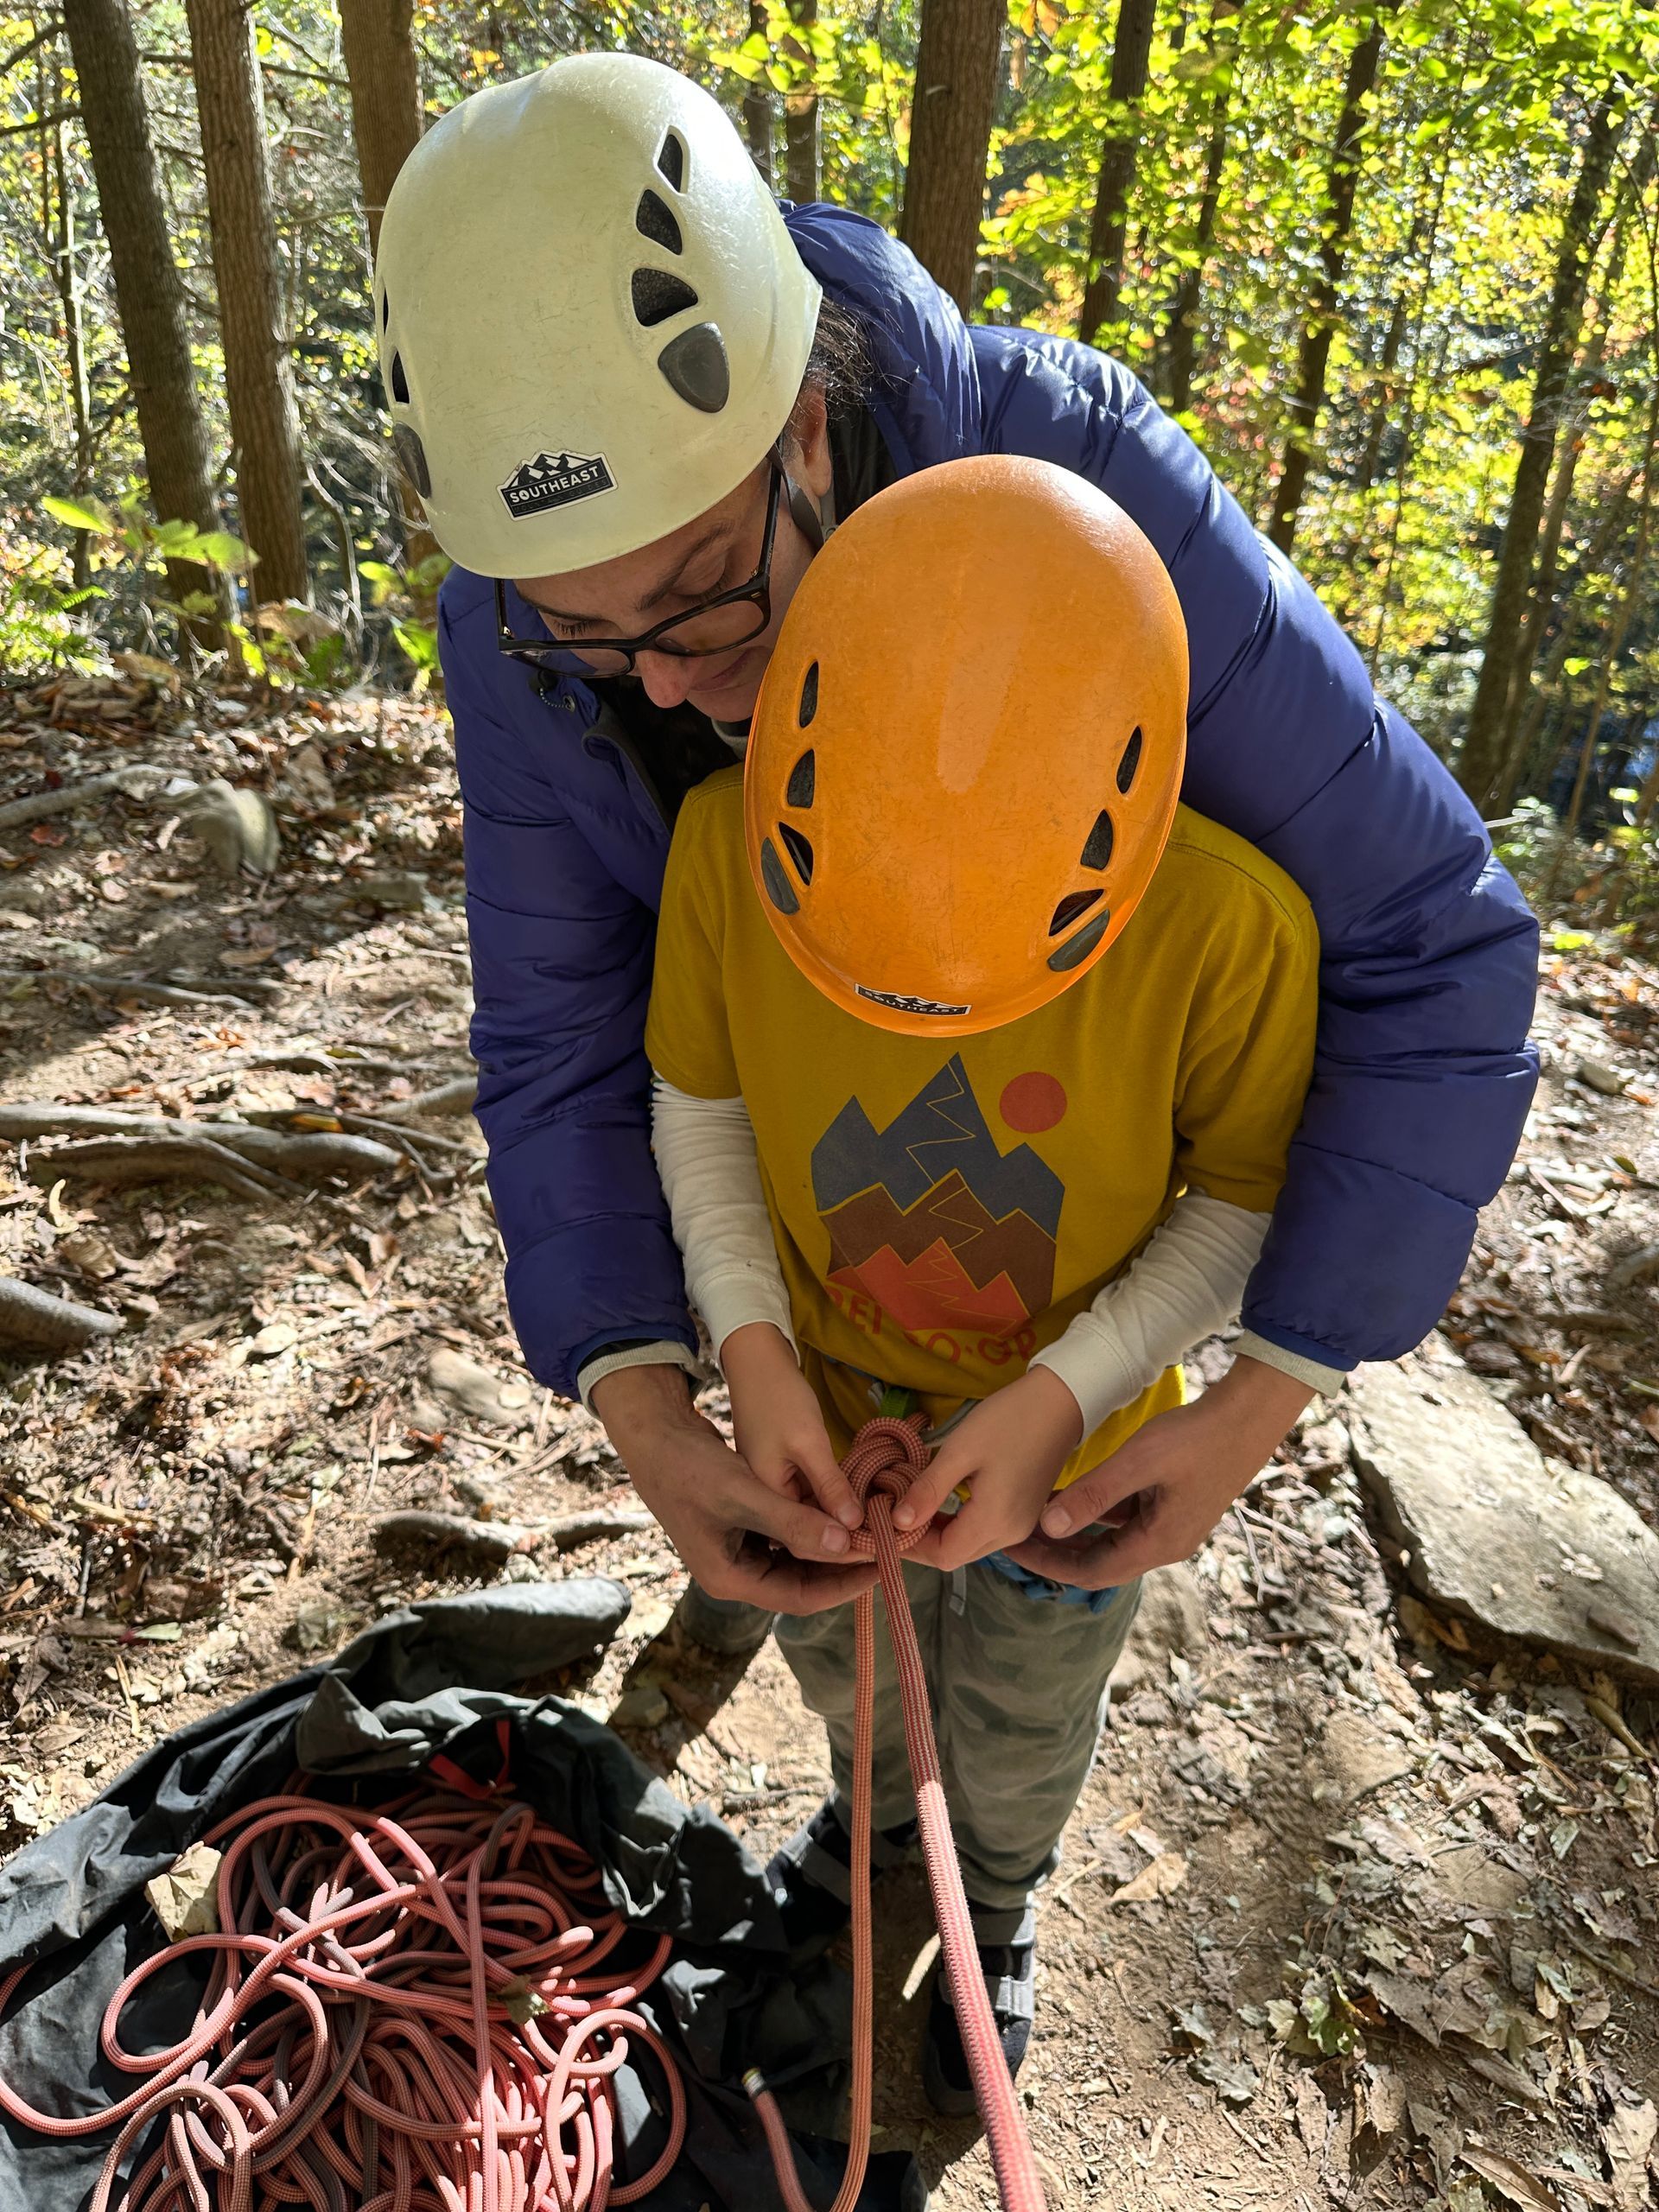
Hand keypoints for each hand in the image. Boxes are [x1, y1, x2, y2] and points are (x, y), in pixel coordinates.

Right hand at [591, 1362, 875, 1615]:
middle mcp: (737, 1573)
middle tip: (885, 1546)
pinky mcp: (743, 1528)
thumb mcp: (743, 1495)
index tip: (883, 1565)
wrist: (654, 1437)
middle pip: (802, 1583)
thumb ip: (792, 1522)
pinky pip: (787, 1538)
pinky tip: (838, 1511)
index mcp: (731, 1579)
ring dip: (830, 1546)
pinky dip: (813, 1528)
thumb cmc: (691, 1468)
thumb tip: (844, 1544)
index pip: (801, 1598)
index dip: (845, 1585)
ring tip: (870, 1529)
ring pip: (797, 1560)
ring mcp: (739, 1551)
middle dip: (842, 1567)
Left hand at [895, 1367, 1083, 1572]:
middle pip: (956, 1555)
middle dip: (920, 1541)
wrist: (1059, 1402)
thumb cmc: (1008, 1421)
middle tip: (889, 1514)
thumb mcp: (960, 1451)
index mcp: (995, 1521)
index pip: (943, 1556)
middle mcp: (1011, 1534)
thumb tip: (897, 1523)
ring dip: (938, 1533)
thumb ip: (929, 1490)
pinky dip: (957, 1524)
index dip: (909, 1545)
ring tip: (909, 1506)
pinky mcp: (1024, 1513)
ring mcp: (1020, 1525)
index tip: (882, 1523)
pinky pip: (983, 1532)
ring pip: (969, 1546)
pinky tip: (939, 1502)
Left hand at [1001, 1354, 1313, 1589]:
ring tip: (1035, 1517)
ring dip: (1075, 1532)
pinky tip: (1072, 1494)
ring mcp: (1170, 1525)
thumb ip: (1093, 1495)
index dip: (1048, 1565)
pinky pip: (1126, 1519)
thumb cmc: (1196, 1437)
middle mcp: (1164, 1543)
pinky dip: (1097, 1512)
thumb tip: (1048, 1527)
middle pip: (1099, 1562)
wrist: (1249, 1415)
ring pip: (1111, 1540)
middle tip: (1014, 1535)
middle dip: (1056, 1552)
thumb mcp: (1138, 1462)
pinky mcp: (1172, 1504)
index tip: (1012, 1549)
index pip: (1091, 1572)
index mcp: (1158, 1544)